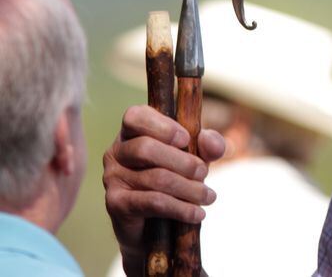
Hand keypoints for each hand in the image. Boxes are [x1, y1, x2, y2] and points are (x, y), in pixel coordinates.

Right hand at [102, 105, 225, 276]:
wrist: (156, 225)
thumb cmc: (177, 177)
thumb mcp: (196, 156)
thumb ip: (208, 144)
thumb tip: (209, 140)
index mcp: (132, 131)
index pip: (136, 116)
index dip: (162, 126)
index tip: (186, 139)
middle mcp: (117, 151)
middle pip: (146, 148)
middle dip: (183, 162)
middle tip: (204, 173)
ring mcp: (112, 178)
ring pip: (156, 178)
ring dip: (190, 188)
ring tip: (209, 196)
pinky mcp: (116, 203)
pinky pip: (153, 202)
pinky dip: (181, 208)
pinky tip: (198, 213)